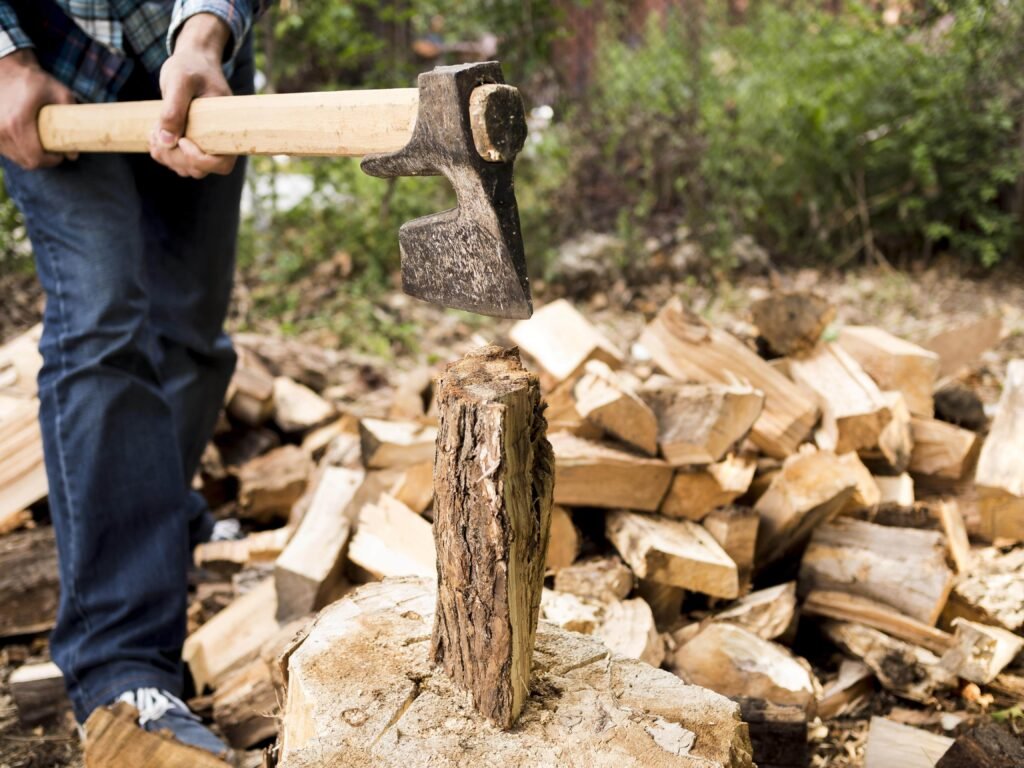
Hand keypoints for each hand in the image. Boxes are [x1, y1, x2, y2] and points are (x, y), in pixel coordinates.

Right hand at [0, 50, 76, 169]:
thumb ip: (72, 120)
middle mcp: (0, 131)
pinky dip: (17, 148)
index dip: (51, 160)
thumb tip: (73, 154)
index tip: (60, 153)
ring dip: (29, 154)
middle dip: (42, 159)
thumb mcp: (60, 93)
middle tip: (53, 148)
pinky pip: (5, 149)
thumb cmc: (32, 80)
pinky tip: (25, 137)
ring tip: (39, 141)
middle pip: (25, 161)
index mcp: (17, 124)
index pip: (35, 158)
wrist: (3, 66)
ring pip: (15, 156)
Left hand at [150, 14, 233, 177]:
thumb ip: (173, 109)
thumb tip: (166, 142)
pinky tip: (154, 132)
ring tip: (154, 130)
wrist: (192, 59)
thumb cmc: (190, 66)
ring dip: (166, 156)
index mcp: (226, 129)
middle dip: (174, 156)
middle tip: (156, 132)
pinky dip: (162, 151)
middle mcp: (219, 141)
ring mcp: (205, 143)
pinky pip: (178, 161)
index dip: (200, 160)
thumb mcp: (179, 81)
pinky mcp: (192, 141)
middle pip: (200, 170)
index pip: (222, 164)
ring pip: (187, 168)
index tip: (182, 140)